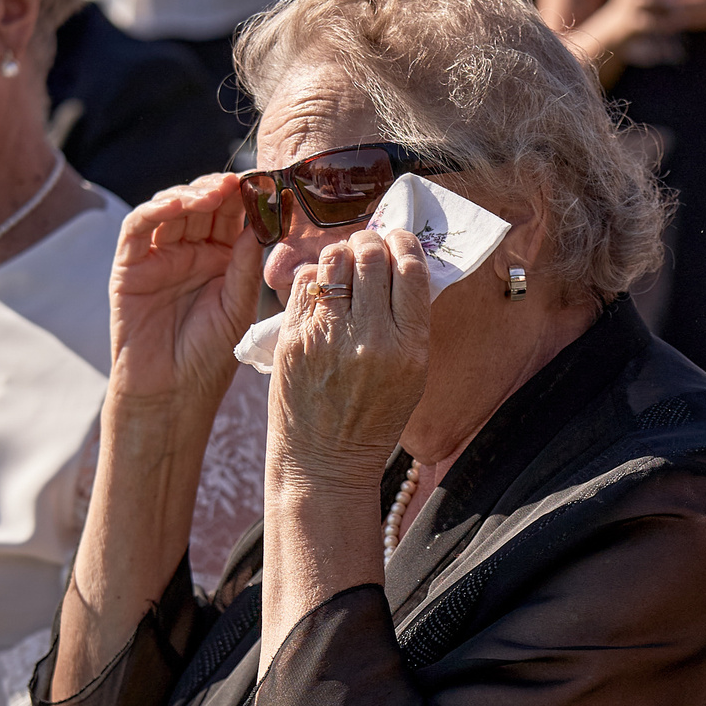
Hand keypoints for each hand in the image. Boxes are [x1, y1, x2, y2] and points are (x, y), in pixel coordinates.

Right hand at [108, 176, 265, 414]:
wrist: (171, 393)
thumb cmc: (208, 357)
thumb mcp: (237, 306)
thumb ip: (245, 265)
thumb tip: (259, 221)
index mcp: (221, 260)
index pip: (231, 217)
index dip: (244, 198)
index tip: (263, 184)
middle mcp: (189, 252)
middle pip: (201, 205)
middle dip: (218, 190)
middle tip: (236, 182)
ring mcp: (158, 256)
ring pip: (170, 208)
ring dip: (190, 194)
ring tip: (213, 193)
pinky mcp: (129, 265)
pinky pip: (138, 228)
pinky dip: (155, 210)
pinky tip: (177, 204)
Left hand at [268, 228, 431, 494]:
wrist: (324, 464)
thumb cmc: (372, 419)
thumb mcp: (412, 375)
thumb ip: (409, 322)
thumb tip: (401, 263)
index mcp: (409, 349)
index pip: (411, 269)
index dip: (404, 244)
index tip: (399, 242)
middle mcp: (371, 340)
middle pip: (372, 254)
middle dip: (372, 241)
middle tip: (369, 246)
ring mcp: (328, 338)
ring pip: (335, 258)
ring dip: (342, 252)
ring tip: (344, 263)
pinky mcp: (293, 339)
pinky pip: (305, 282)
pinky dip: (315, 276)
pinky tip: (321, 290)